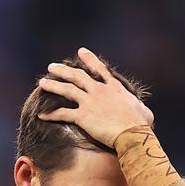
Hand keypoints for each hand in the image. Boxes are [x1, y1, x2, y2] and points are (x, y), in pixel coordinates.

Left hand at [36, 47, 153, 147]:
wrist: (132, 134)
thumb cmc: (141, 124)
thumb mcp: (143, 110)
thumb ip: (138, 105)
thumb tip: (142, 109)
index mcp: (114, 87)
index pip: (100, 69)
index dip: (90, 59)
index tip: (81, 51)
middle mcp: (99, 91)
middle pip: (77, 76)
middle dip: (63, 70)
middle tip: (52, 66)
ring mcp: (90, 102)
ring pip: (66, 90)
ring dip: (53, 85)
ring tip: (42, 83)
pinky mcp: (83, 116)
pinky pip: (62, 113)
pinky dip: (51, 114)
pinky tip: (40, 114)